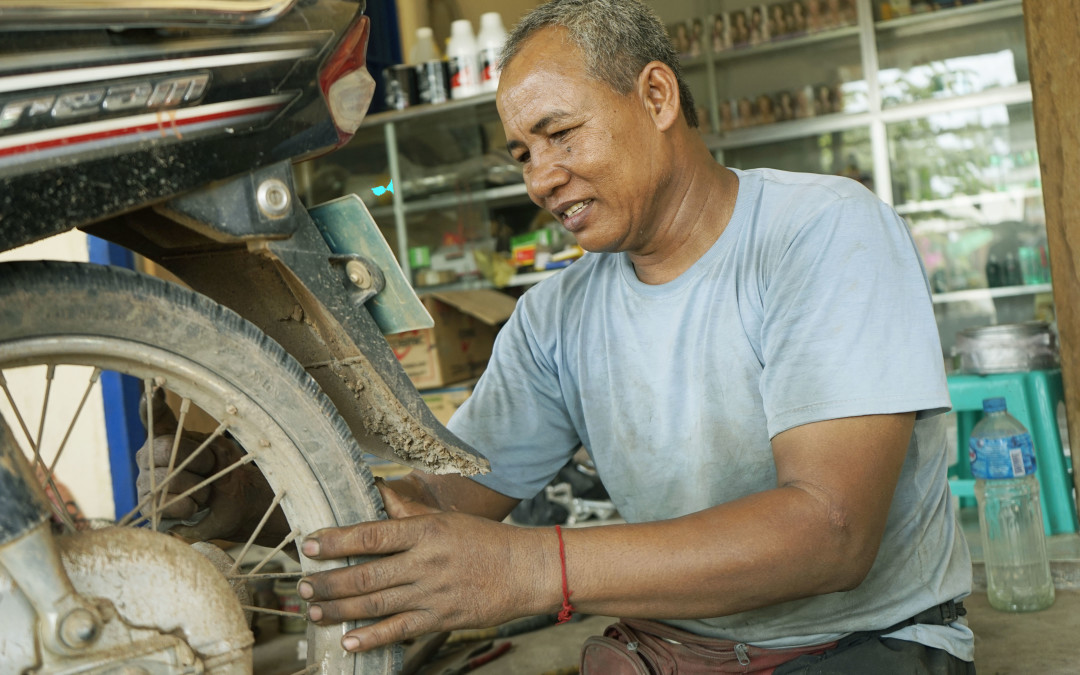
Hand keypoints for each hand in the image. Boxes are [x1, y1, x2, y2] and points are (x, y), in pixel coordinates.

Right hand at [134, 389, 279, 542]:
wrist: (235, 506)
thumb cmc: (226, 473)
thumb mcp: (220, 449)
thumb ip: (200, 439)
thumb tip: (186, 425)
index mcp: (167, 436)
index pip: (152, 416)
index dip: (151, 404)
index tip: (156, 387)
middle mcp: (150, 455)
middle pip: (163, 448)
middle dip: (196, 459)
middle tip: (211, 467)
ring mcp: (145, 481)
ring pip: (166, 478)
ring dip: (196, 487)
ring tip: (206, 492)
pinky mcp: (148, 507)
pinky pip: (164, 503)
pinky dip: (187, 505)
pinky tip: (195, 506)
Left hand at [297, 480, 558, 652]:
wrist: (525, 570)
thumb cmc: (484, 540)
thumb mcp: (446, 519)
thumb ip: (408, 511)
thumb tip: (376, 491)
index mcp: (425, 532)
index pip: (371, 535)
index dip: (337, 541)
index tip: (310, 545)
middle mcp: (424, 562)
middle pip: (365, 574)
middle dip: (328, 582)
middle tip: (302, 585)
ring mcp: (431, 594)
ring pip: (375, 604)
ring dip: (339, 609)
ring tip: (314, 610)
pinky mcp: (440, 619)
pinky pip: (398, 630)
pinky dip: (371, 637)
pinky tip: (348, 640)